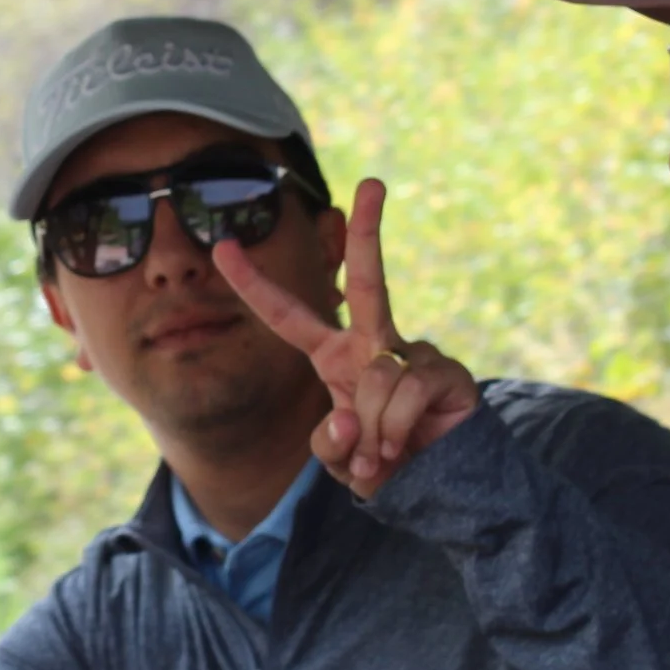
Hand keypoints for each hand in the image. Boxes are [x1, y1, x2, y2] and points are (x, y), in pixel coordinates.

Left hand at [213, 179, 479, 498]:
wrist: (437, 487)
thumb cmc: (382, 463)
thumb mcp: (340, 460)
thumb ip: (331, 444)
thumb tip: (350, 414)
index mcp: (336, 357)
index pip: (287, 317)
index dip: (254, 285)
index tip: (223, 247)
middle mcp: (375, 343)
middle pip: (370, 280)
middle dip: (369, 230)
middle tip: (374, 181)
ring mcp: (414, 354)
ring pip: (376, 378)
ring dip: (375, 431)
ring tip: (387, 451)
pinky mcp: (447, 372)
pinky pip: (406, 393)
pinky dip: (398, 430)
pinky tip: (408, 444)